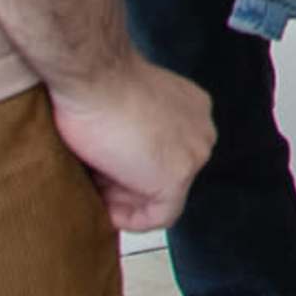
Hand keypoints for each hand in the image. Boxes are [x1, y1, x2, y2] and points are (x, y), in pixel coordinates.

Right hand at [48, 62, 214, 232]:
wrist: (93, 75)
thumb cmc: (96, 84)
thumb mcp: (126, 105)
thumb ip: (137, 130)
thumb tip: (117, 166)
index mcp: (192, 108)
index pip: (170, 152)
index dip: (135, 168)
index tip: (107, 173)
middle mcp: (202, 130)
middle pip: (167, 175)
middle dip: (130, 185)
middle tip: (97, 184)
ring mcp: (194, 154)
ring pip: (162, 195)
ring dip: (126, 199)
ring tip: (94, 190)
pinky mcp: (177, 176)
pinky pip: (161, 215)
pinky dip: (132, 220)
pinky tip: (106, 210)